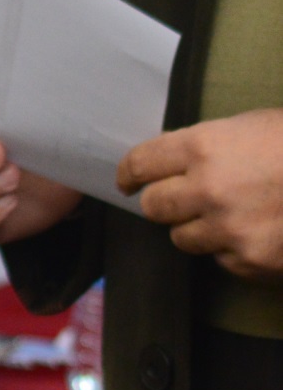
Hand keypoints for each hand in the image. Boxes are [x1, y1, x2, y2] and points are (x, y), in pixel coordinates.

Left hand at [118, 107, 282, 278]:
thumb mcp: (252, 127)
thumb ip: (207, 146)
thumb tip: (171, 161)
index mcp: (205, 147)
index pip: (140, 163)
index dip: (129, 174)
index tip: (127, 182)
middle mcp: (208, 189)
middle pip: (152, 207)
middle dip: (164, 203)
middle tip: (181, 200)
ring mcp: (230, 229)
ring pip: (182, 238)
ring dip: (199, 229)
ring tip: (234, 214)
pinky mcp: (252, 261)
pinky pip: (222, 261)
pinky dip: (235, 251)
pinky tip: (262, 232)